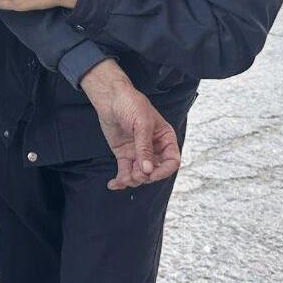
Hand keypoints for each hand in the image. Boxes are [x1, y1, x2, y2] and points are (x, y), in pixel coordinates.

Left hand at [80, 60, 179, 189]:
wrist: (110, 98)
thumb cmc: (130, 103)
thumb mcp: (142, 124)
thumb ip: (145, 148)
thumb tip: (148, 170)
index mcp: (165, 138)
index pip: (172, 161)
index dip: (164, 171)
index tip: (151, 174)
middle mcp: (154, 148)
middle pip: (156, 171)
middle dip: (146, 176)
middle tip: (135, 174)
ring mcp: (139, 153)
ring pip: (141, 175)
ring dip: (133, 180)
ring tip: (123, 178)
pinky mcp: (125, 155)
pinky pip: (125, 172)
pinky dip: (120, 180)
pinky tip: (113, 184)